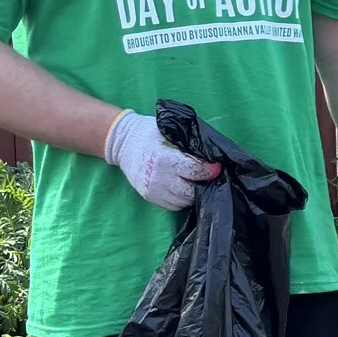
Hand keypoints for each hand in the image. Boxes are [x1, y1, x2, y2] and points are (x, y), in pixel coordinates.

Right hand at [102, 108, 218, 210]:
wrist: (121, 143)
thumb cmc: (147, 132)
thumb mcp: (168, 131)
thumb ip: (186, 144)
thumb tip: (208, 153)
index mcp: (165, 159)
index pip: (194, 171)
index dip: (209, 171)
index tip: (216, 168)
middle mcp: (159, 178)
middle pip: (190, 191)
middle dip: (202, 185)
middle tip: (206, 177)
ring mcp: (153, 190)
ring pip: (182, 201)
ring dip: (191, 194)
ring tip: (194, 183)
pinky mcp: (148, 196)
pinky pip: (171, 205)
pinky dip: (180, 199)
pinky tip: (182, 188)